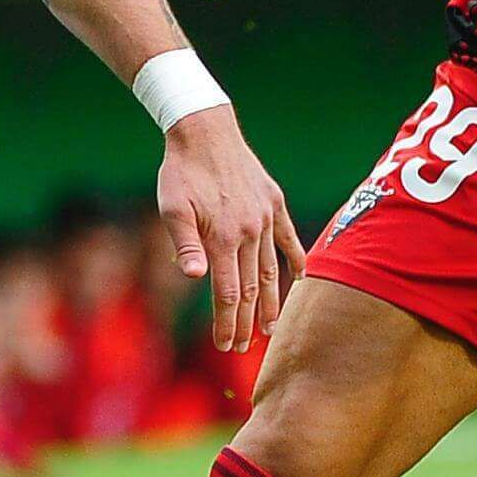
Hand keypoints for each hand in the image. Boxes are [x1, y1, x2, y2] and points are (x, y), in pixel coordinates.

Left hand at [155, 108, 304, 353]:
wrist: (204, 130)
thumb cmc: (180, 172)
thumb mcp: (172, 208)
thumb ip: (184, 244)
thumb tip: (192, 277)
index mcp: (222, 237)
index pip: (229, 293)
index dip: (228, 323)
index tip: (226, 346)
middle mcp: (249, 231)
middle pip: (252, 288)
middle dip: (247, 322)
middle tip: (243, 347)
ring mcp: (266, 217)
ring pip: (272, 269)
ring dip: (272, 302)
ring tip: (271, 327)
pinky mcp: (275, 202)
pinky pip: (290, 238)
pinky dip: (297, 260)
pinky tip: (304, 279)